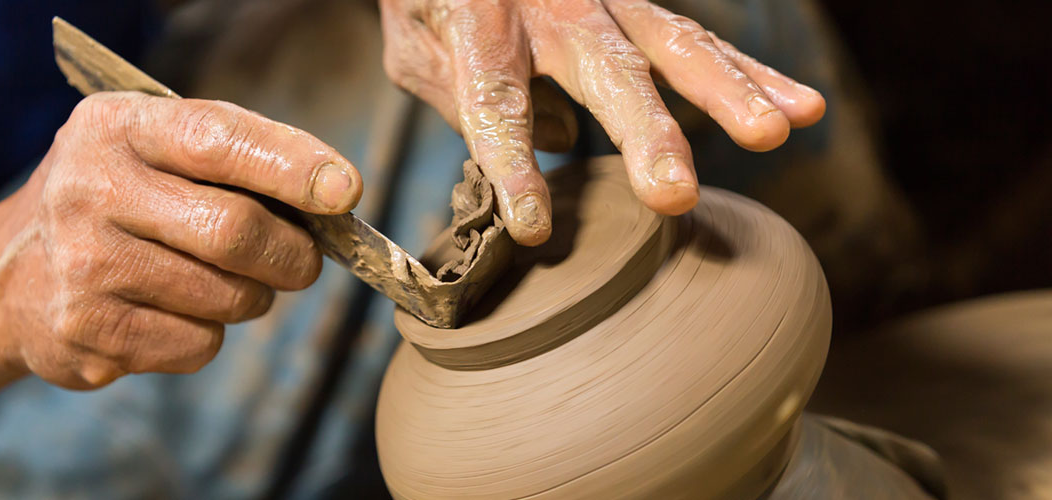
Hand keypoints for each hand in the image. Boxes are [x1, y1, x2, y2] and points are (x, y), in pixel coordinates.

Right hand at [0, 92, 361, 388]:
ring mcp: (83, 267)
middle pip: (235, 232)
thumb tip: (335, 195)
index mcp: (115, 128)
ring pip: (227, 297)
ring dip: (252, 297)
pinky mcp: (87, 334)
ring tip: (221, 281)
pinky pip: (198, 345)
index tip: (344, 190)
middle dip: (292, 255)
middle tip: (302, 262)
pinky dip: (209, 335)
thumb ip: (236, 156)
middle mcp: (90, 191)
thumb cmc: (115, 201)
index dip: (292, 166)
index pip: (218, 140)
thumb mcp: (152, 149)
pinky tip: (173, 312)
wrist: (5, 277)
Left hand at [381, 0, 825, 244]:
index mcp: (479, 19)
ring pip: (673, 46)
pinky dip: (750, 74)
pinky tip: (802, 108)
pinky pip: (698, 40)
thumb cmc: (430, 0)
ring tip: (774, 132)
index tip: (536, 228)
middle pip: (606, 71)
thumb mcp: (413, 45)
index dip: (516, 165)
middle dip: (645, 136)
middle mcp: (552, 4)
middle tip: (675, 196)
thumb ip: (460, 96)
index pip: (499, 100)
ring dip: (728, 94)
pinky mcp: (637, 7)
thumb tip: (549, 142)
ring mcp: (603, 0)